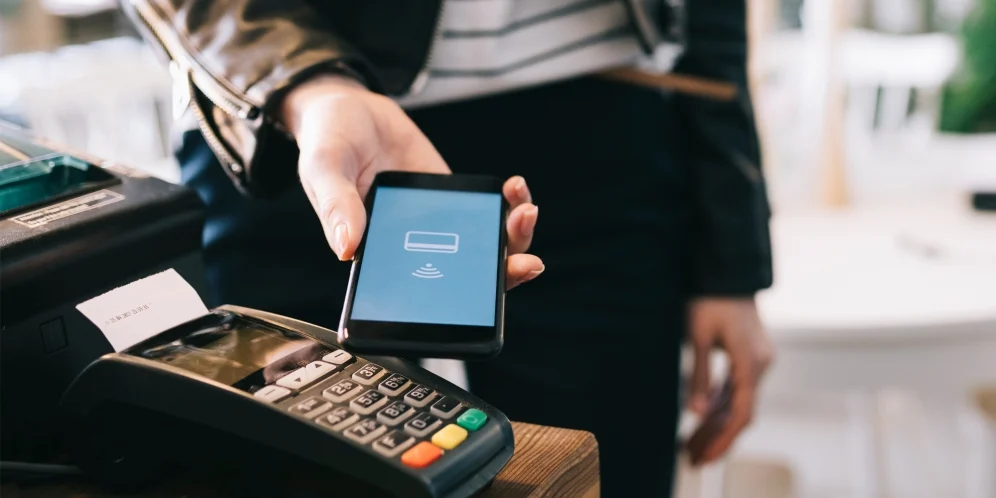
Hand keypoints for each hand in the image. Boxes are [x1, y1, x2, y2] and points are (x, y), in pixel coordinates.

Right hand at [281, 74, 543, 288]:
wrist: (350, 107)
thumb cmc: (328, 142)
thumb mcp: (322, 167)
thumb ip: (335, 205)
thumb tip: (347, 248)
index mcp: (376, 257)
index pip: (418, 296)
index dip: (454, 307)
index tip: (484, 299)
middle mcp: (410, 247)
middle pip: (464, 278)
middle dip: (501, 274)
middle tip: (527, 262)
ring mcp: (436, 224)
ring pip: (482, 247)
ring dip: (513, 238)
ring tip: (524, 211)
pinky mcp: (452, 199)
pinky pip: (485, 212)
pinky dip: (507, 204)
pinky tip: (513, 188)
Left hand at [685, 297, 773, 464]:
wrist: (727, 271)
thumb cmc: (710, 300)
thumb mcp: (698, 337)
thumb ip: (700, 375)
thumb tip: (696, 412)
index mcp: (752, 361)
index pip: (742, 411)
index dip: (724, 437)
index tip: (706, 454)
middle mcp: (761, 364)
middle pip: (742, 412)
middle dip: (719, 437)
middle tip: (696, 458)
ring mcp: (758, 361)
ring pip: (738, 402)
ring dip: (717, 423)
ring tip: (692, 444)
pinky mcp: (750, 357)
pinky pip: (736, 389)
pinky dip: (720, 405)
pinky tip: (703, 419)